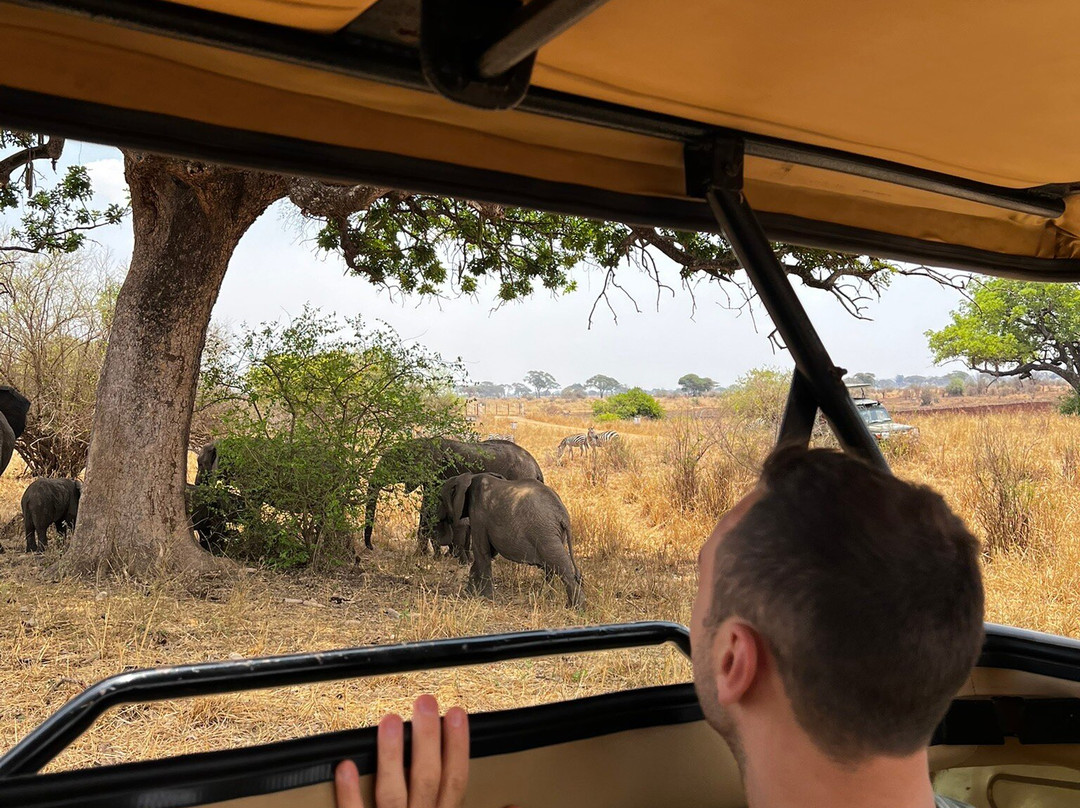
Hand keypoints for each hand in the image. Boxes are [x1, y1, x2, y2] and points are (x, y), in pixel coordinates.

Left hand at [335, 695, 469, 807]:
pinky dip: (350, 791)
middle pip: (427, 779)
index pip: (455, 780)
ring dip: (392, 756)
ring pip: (393, 792)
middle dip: (428, 738)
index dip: (458, 746)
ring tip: (391, 721)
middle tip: (425, 703)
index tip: (456, 713)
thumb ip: (453, 803)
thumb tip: (490, 789)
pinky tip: (347, 765)